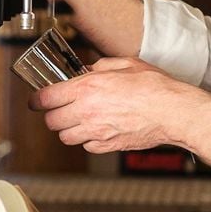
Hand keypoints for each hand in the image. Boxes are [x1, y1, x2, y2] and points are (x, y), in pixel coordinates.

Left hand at [29, 57, 199, 153]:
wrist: (173, 111)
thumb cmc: (155, 88)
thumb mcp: (125, 64)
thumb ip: (101, 67)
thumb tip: (89, 70)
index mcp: (88, 88)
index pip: (46, 98)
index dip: (37, 99)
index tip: (37, 99)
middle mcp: (87, 112)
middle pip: (52, 121)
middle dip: (52, 114)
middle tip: (59, 108)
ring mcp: (97, 132)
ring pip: (66, 137)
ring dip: (67, 129)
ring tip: (76, 119)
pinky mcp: (108, 146)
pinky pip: (86, 146)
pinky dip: (86, 140)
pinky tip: (95, 129)